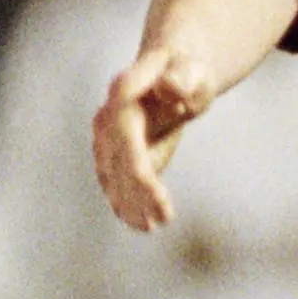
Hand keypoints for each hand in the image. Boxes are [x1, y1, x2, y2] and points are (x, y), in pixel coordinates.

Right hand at [94, 46, 215, 230]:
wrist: (171, 72)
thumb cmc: (186, 72)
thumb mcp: (193, 71)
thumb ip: (183, 78)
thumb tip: (170, 89)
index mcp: (125, 93)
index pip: (126, 139)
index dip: (140, 173)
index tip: (162, 200)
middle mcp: (107, 115)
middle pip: (118, 162)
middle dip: (137, 195)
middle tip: (162, 221)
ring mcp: (104, 132)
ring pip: (111, 175)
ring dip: (127, 203)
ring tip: (150, 227)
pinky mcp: (109, 148)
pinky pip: (112, 179)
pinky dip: (122, 202)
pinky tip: (136, 223)